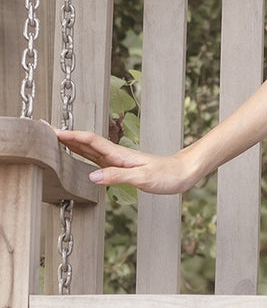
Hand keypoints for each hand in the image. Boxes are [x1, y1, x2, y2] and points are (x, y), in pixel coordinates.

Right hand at [56, 129, 198, 194]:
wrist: (184, 173)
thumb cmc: (167, 175)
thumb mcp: (142, 178)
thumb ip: (117, 176)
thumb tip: (92, 177)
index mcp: (118, 154)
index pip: (88, 140)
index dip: (69, 135)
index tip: (49, 131)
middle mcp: (115, 154)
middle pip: (84, 141)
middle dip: (63, 135)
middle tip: (41, 129)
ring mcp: (118, 160)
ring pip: (88, 149)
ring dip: (70, 143)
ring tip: (51, 139)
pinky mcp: (122, 166)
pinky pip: (96, 159)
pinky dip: (82, 155)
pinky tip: (76, 156)